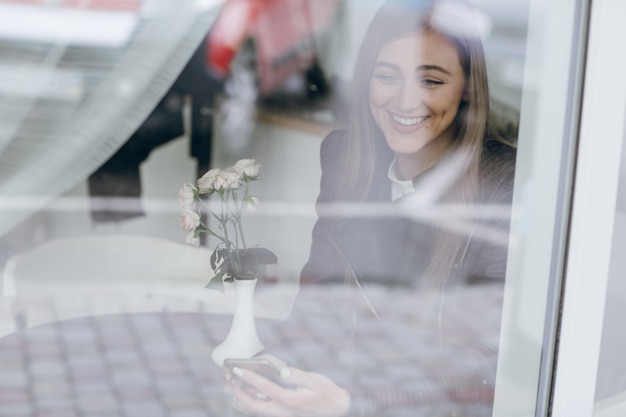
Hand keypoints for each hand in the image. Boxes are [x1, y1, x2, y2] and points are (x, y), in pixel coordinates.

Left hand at [225, 355, 349, 416]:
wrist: (335, 408)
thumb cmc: (326, 392)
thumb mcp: (316, 381)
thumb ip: (298, 376)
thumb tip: (282, 370)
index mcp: (290, 401)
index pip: (265, 388)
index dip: (250, 378)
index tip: (238, 369)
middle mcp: (282, 411)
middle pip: (252, 404)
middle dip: (237, 389)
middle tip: (228, 375)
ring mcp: (279, 414)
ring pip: (253, 409)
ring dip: (239, 395)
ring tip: (229, 382)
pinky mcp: (279, 413)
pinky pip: (258, 409)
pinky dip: (246, 400)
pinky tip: (241, 391)